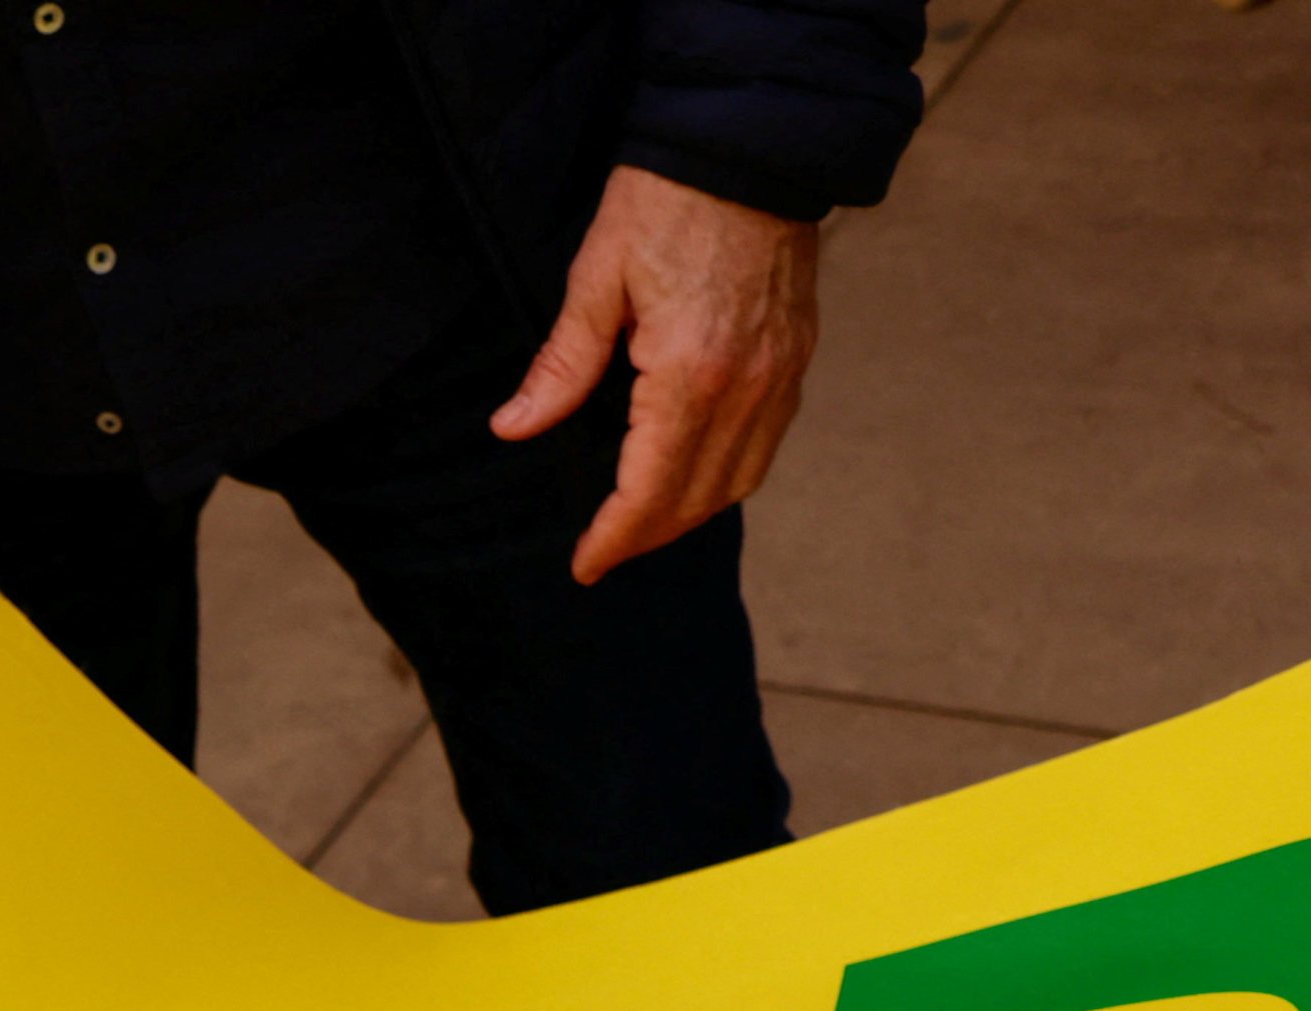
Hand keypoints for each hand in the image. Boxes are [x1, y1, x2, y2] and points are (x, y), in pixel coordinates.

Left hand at [490, 165, 821, 585]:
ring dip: (691, 515)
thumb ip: (561, 367)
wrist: (749, 145)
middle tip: (604, 553)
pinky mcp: (796, 357)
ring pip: (740, 480)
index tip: (585, 565)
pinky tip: (694, 476)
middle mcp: (746, 388)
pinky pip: (767, 443)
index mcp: (691, 376)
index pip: (649, 490)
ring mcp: (780, 375)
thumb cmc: (667, 202)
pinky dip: (728, 475)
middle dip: (648, 536)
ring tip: (643, 526)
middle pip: (697, 500)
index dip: (615, 538)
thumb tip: (514, 428)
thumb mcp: (596, 280)